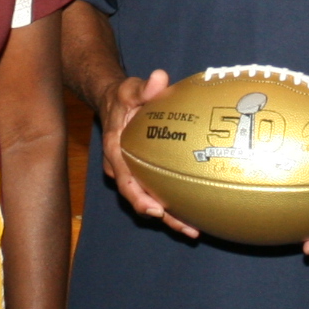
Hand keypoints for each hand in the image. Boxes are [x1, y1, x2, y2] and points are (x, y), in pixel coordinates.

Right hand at [97, 68, 199, 236]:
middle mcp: (120, 167)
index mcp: (115, 149)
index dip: (138, 197)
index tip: (155, 210)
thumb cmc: (123, 97)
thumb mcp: (130, 88)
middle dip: (162, 216)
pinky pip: (154, 192)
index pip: (124, 179)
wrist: (114, 103)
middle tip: (186, 228)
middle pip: (138, 198)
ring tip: (193, 229)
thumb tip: (159, 78)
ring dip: (169, 217)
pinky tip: (193, 214)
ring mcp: (130, 173)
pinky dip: (171, 205)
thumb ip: (144, 87)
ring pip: (147, 200)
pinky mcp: (142, 174)